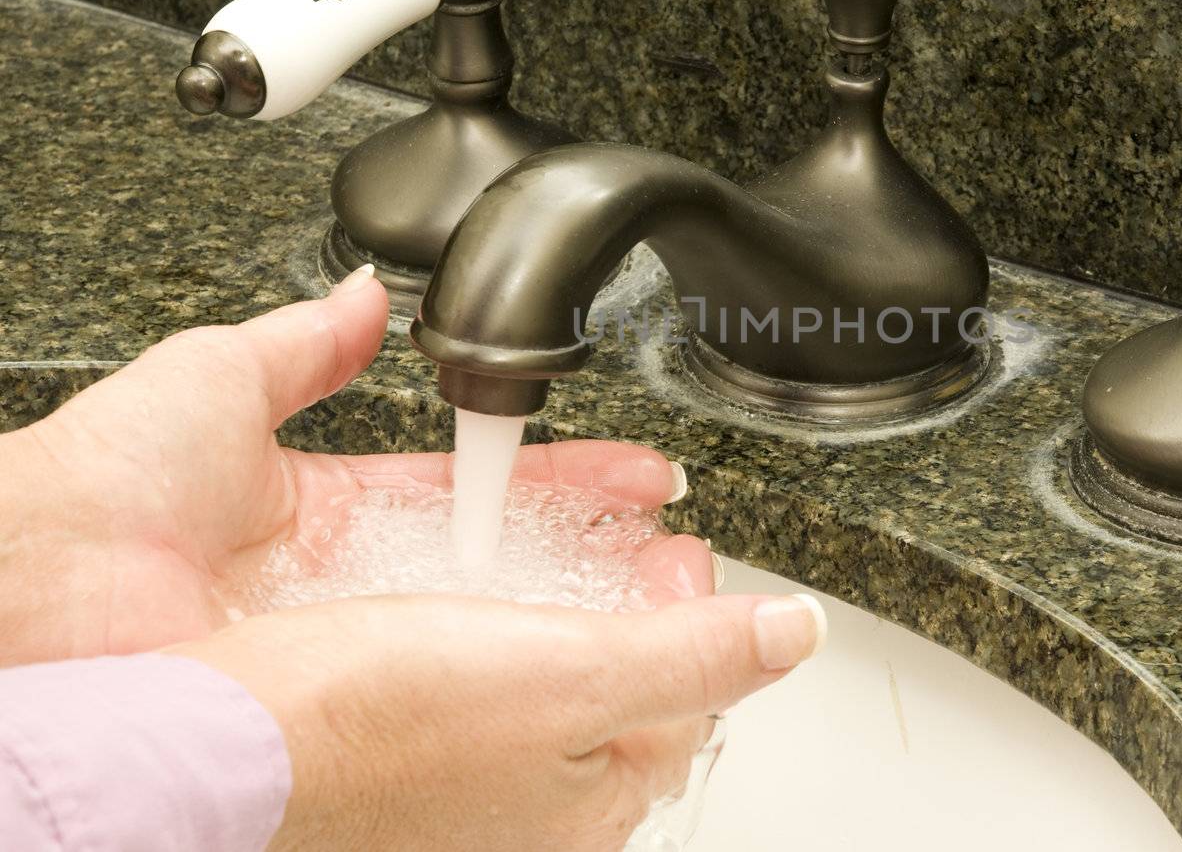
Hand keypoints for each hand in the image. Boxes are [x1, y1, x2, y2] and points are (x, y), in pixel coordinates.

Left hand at [0, 267, 708, 661]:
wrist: (32, 597)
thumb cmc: (93, 495)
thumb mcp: (214, 380)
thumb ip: (299, 341)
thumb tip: (358, 293)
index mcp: (318, 508)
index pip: (471, 486)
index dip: (558, 476)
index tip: (630, 475)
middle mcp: (343, 585)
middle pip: (499, 560)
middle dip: (595, 546)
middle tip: (670, 538)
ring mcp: (352, 643)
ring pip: (495, 622)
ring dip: (585, 605)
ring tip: (673, 591)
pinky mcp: (351, 690)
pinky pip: (464, 674)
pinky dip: (536, 665)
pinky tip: (609, 654)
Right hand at [170, 590, 825, 850]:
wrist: (217, 746)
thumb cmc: (376, 729)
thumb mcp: (574, 678)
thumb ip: (694, 654)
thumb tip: (796, 632)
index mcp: (590, 799)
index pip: (688, 695)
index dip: (696, 606)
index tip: (677, 546)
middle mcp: (529, 805)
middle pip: (619, 690)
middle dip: (633, 604)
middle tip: (633, 543)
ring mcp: (461, 780)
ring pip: (544, 681)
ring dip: (563, 604)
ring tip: (558, 547)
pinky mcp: (398, 745)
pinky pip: (473, 676)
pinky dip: (491, 622)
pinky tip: (467, 593)